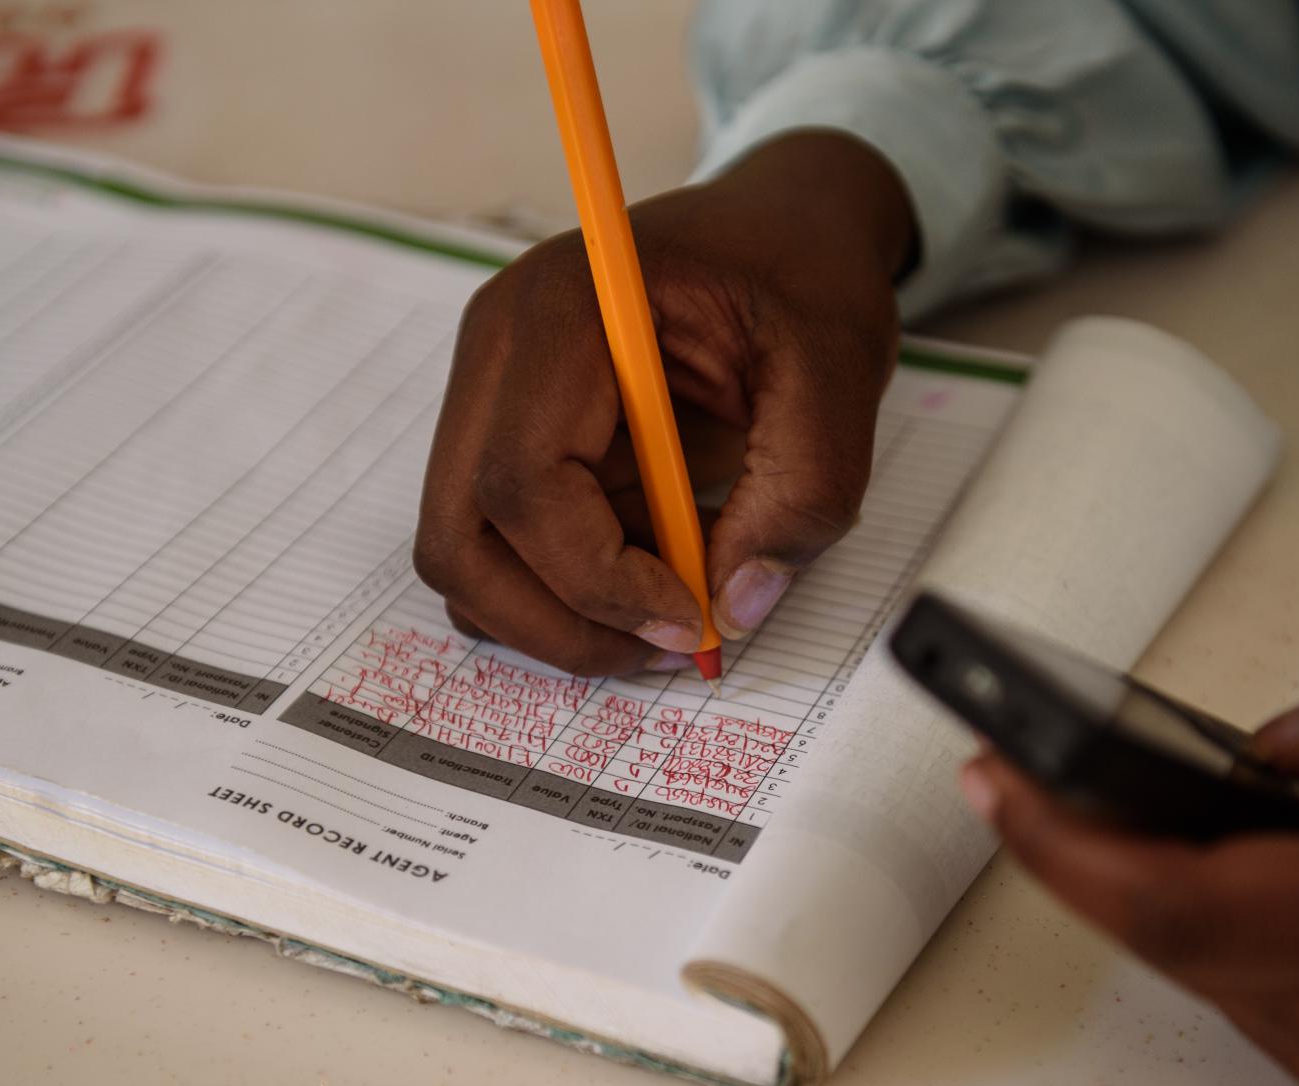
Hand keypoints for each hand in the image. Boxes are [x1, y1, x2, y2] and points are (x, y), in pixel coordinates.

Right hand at [414, 131, 914, 673]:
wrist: (782, 224)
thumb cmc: (803, 274)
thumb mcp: (840, 373)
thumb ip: (801, 491)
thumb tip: (732, 606)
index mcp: (565, 307)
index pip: (524, 481)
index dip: (595, 578)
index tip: (690, 616)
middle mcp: (498, 347)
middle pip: (458, 533)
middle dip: (554, 621)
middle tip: (664, 647)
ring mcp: (489, 390)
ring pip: (465, 553)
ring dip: (553, 615)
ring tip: (667, 613)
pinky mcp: (508, 430)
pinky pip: (500, 544)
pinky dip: (560, 591)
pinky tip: (647, 576)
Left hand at [960, 634, 1298, 1085]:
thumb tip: (1265, 746)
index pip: (1187, 909)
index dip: (1066, 845)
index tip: (990, 777)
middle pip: (1193, 952)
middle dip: (1117, 855)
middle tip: (1063, 769)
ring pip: (1243, 992)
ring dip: (1216, 897)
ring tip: (1280, 807)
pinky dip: (1292, 950)